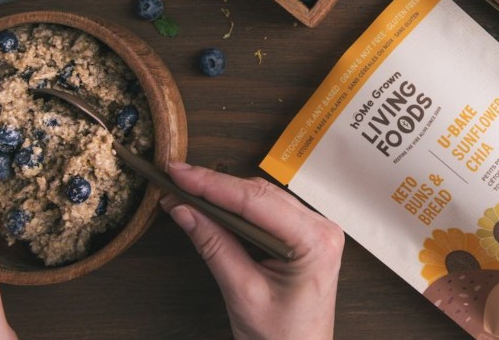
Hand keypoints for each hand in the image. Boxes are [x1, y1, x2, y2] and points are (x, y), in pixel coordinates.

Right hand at [161, 163, 344, 339]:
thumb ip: (214, 246)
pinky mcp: (304, 235)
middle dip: (215, 186)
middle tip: (176, 179)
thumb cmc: (283, 338)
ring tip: (188, 191)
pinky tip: (214, 205)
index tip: (181, 174)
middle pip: (260, 194)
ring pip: (263, 197)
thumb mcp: (243, 292)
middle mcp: (322, 229)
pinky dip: (239, 206)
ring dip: (225, 193)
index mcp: (315, 241)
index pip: (256, 201)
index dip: (213, 185)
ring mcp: (316, 230)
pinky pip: (269, 210)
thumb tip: (185, 210)